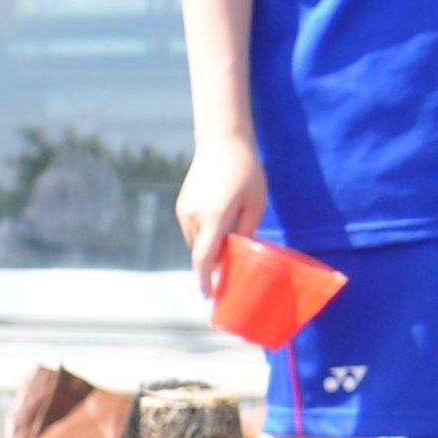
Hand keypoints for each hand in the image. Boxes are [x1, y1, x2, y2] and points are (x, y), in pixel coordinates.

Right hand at [175, 133, 264, 298]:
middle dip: (209, 266)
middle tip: (224, 276)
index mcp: (214, 218)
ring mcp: (184, 212)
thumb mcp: (255, 202)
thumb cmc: (246, 170)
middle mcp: (193, 218)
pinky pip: (191, 230)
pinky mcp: (182, 206)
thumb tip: (240, 252)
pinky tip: (216, 229)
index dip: (206, 280)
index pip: (204, 258)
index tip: (208, 296)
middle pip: (199, 253)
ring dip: (207, 249)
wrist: (221, 142)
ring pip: (194, 242)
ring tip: (223, 250)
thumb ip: (246, 230)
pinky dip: (202, 236)